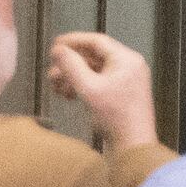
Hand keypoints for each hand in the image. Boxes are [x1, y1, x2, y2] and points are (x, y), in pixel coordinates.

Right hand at [44, 31, 154, 147]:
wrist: (133, 146)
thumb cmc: (115, 117)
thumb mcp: (89, 88)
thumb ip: (72, 66)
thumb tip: (58, 50)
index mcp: (126, 59)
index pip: (97, 41)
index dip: (74, 40)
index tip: (55, 44)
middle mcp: (129, 66)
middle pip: (94, 56)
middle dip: (70, 64)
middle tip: (53, 72)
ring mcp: (126, 81)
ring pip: (94, 70)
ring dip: (73, 76)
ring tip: (57, 87)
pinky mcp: (121, 94)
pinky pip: (98, 82)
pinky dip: (82, 86)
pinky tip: (69, 95)